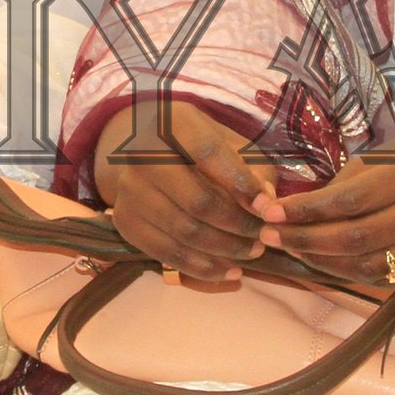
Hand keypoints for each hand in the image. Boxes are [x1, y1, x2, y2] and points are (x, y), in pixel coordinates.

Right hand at [91, 99, 268, 283]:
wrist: (150, 155)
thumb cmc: (204, 149)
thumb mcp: (232, 145)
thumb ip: (254, 169)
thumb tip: (267, 204)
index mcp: (173, 123)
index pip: (209, 154)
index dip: (241, 184)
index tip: (269, 210)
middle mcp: (141, 154)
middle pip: (198, 201)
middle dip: (238, 226)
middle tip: (263, 239)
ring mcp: (129, 189)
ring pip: (184, 231)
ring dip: (224, 250)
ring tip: (250, 254)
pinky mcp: (125, 220)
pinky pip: (166, 253)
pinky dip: (201, 268)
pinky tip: (226, 271)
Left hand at [252, 133, 394, 285]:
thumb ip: (355, 178)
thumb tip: (303, 203)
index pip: (350, 200)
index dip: (306, 210)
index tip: (271, 212)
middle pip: (353, 237)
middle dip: (304, 239)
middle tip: (270, 235)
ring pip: (365, 266)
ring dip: (320, 261)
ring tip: (292, 249)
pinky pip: (382, 279)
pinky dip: (347, 273)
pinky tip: (323, 262)